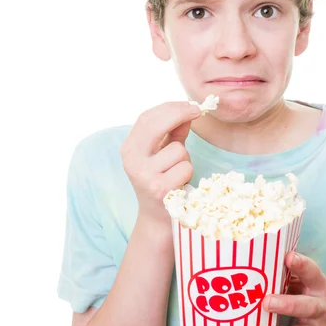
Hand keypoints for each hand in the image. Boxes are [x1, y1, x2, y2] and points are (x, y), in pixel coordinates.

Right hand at [120, 101, 200, 223]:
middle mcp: (131, 160)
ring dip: (186, 158)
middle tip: (196, 112)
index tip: (190, 105)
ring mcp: (144, 175)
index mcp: (129, 148)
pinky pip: (185, 168)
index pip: (147, 118)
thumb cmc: (163, 181)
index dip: (171, 108)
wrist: (158, 219)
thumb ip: (173, 133)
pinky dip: (188, 174)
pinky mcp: (159, 189)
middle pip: (155, 124)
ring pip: (178, 150)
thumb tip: (188, 111)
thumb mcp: (163, 154)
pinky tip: (180, 184)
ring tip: (177, 172)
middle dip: (179, 114)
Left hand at [249, 251, 325, 325]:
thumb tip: (260, 263)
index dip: (302, 265)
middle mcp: (321, 311)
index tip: (288, 257)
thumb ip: (291, 275)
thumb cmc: (316, 298)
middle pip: (306, 307)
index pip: (313, 273)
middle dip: (286, 305)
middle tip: (266, 302)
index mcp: (320, 288)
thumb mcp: (311, 283)